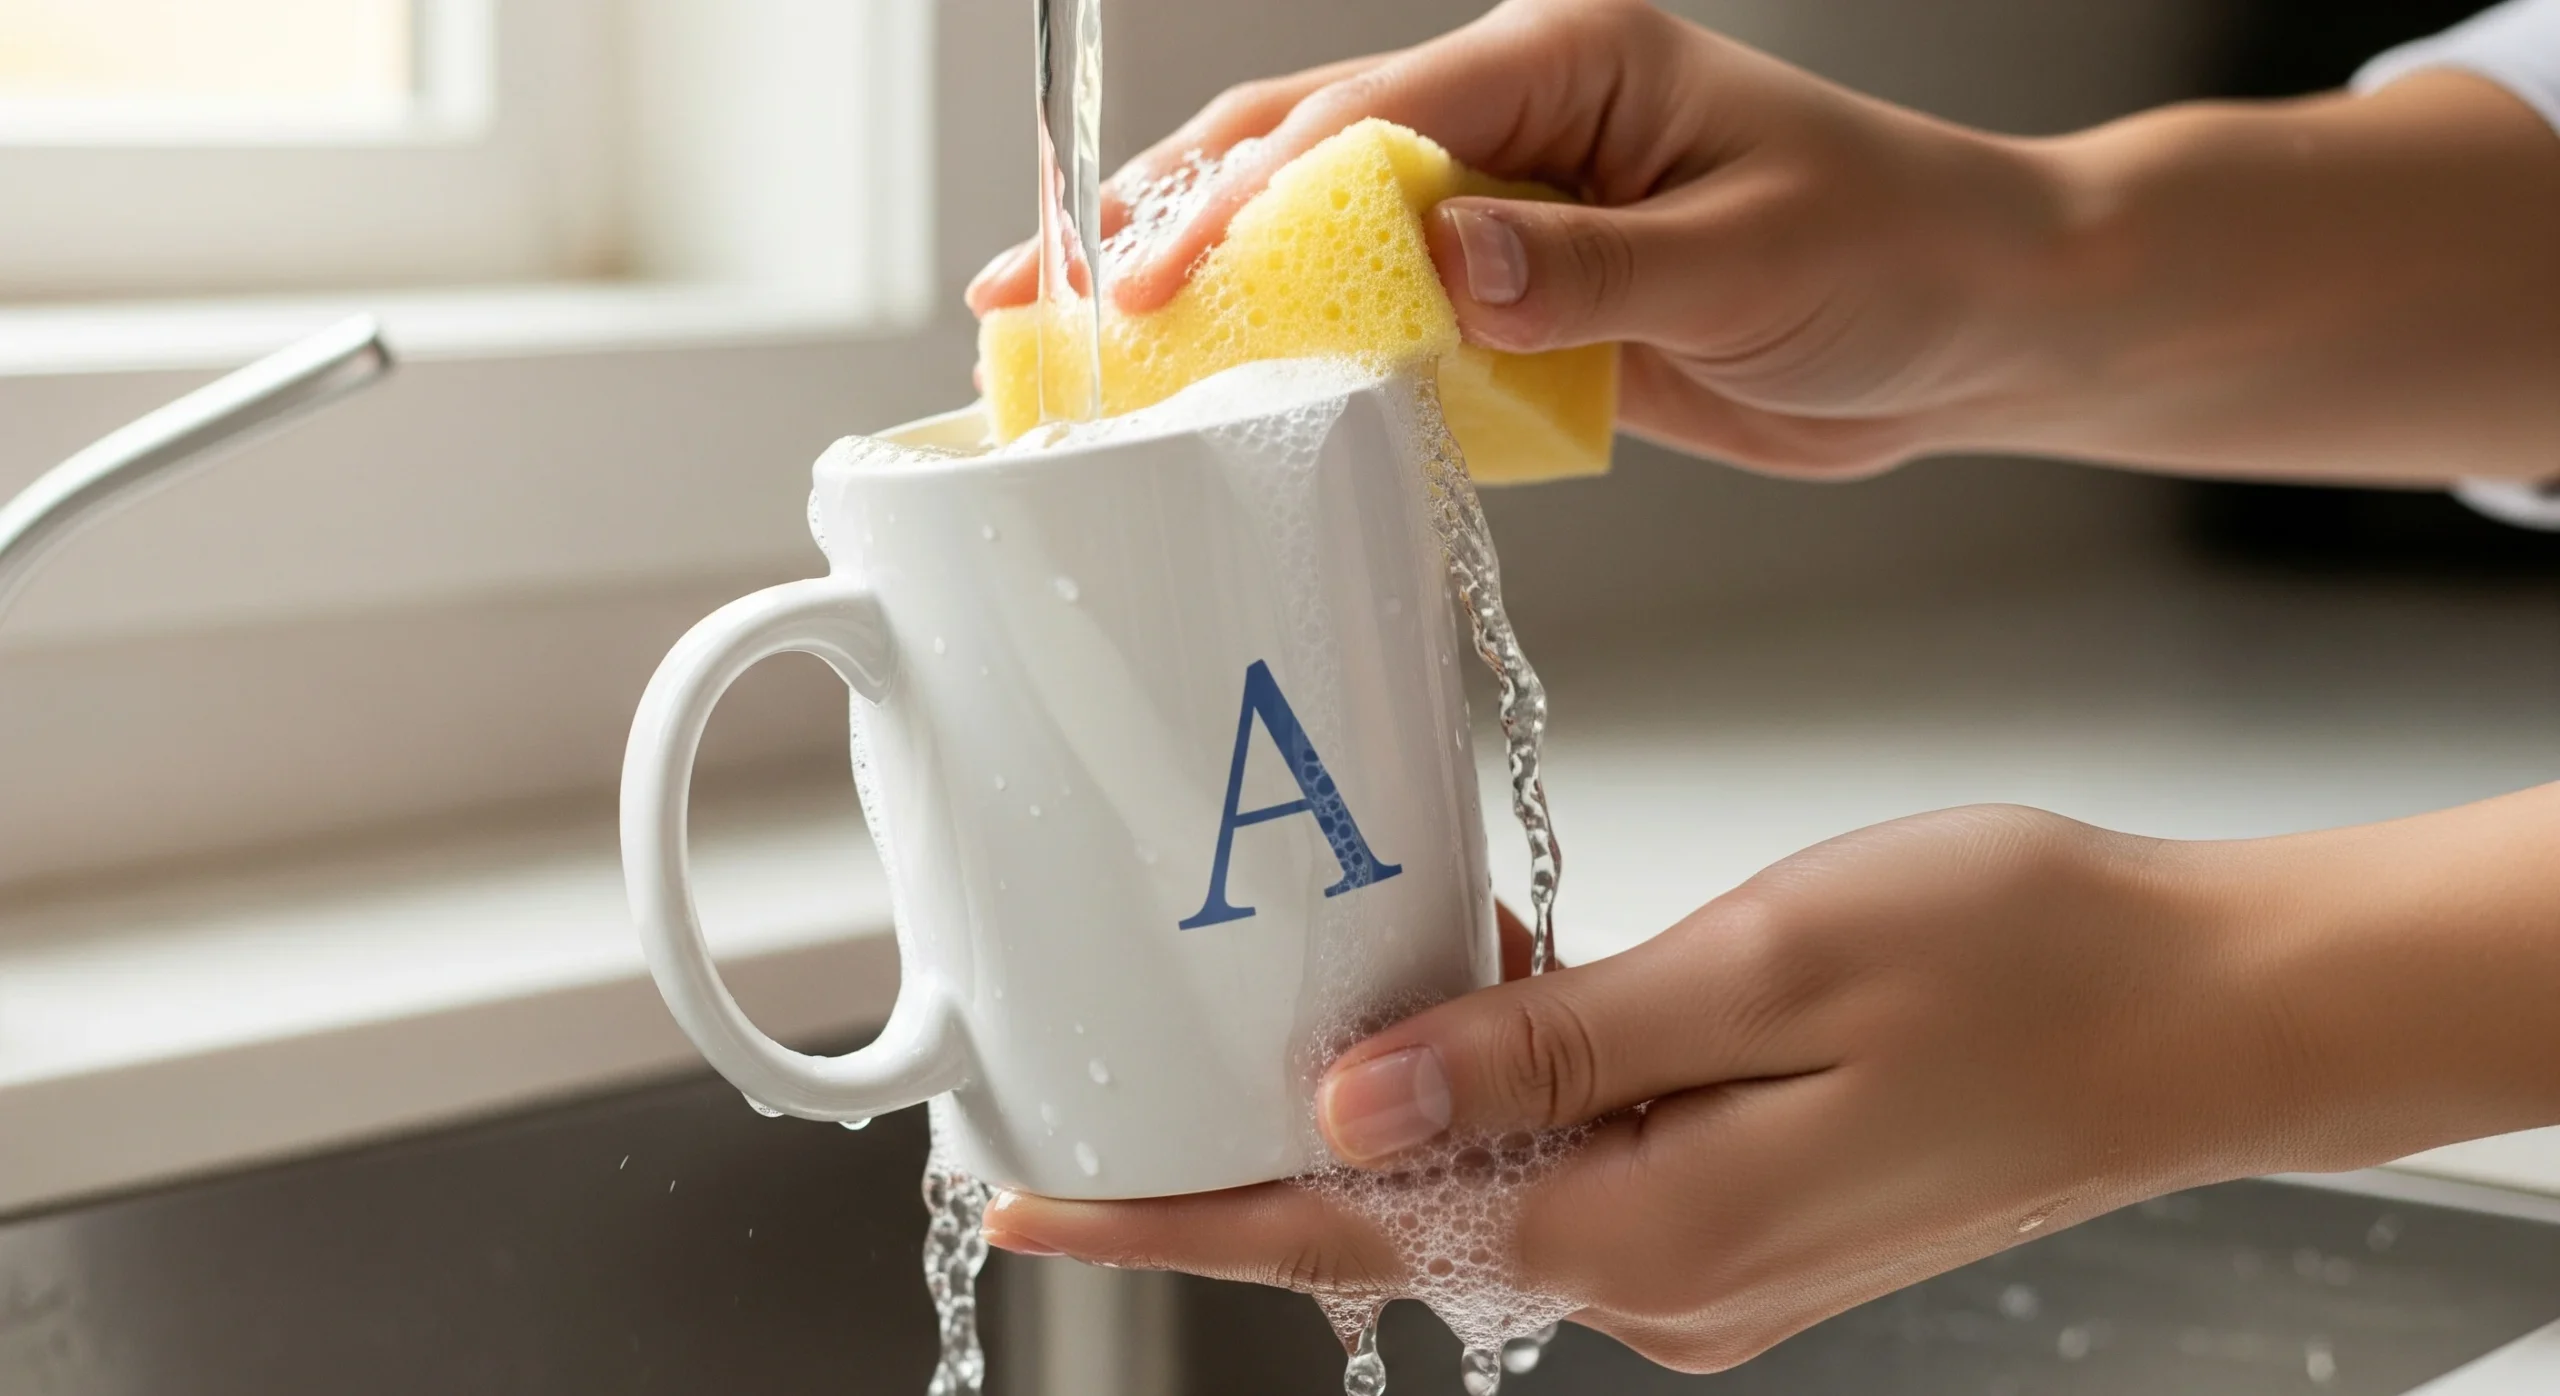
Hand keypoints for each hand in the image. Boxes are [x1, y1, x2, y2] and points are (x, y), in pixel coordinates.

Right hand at [968, 0, 2559, 483]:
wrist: (1974, 325)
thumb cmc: (1899, 255)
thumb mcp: (1753, 260)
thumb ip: (1591, 269)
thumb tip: (1444, 266)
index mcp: (1571, 65)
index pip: (1369, 124)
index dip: (1246, 203)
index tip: (1153, 282)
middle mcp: (1522, 125)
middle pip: (1302, 154)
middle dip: (1164, 218)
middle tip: (1044, 295)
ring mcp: (1512, 212)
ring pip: (1321, 235)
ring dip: (1204, 284)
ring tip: (1081, 339)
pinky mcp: (1523, 299)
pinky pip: (1384, 319)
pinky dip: (1296, 352)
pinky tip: (1217, 392)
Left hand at [983, 796, 2559, 1371]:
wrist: (2203, 1008)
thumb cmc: (2016, 963)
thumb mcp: (1758, 970)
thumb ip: (1544, 1050)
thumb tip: (1348, 1099)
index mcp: (1639, 1231)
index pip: (1342, 1242)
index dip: (1176, 1222)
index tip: (1037, 1204)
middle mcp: (1655, 1275)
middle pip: (1393, 1216)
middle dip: (1264, 1142)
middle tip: (1150, 1041)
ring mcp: (1701, 1257)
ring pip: (1480, 1180)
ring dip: (1400, 1096)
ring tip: (1332, 980)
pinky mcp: (1739, 1212)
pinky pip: (1569, 1160)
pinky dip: (1510, 1085)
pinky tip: (1500, 993)